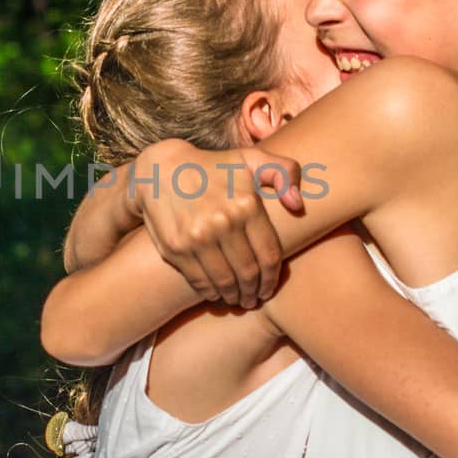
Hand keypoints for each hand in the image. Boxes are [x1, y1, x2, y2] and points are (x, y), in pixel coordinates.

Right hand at [130, 139, 303, 306]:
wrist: (160, 170)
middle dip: (254, 291)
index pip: (269, 255)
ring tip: (238, 300)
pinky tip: (217, 294)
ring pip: (225, 281)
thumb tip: (297, 205)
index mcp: (246, 204)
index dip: (272, 278)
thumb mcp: (251, 158)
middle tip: (254, 299)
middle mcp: (223, 222)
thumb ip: (284, 172)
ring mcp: (198, 237)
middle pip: (249, 272)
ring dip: (235, 296)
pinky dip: (211, 293)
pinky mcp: (177, 248)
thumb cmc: (212, 167)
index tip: (270, 288)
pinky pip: (200, 281)